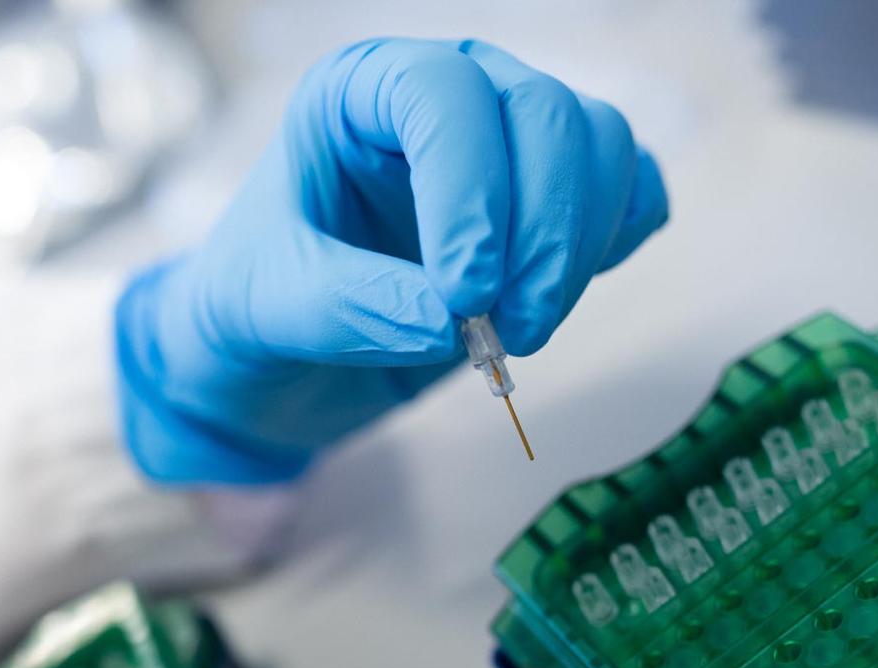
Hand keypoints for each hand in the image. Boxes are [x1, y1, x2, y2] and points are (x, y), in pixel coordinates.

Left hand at [115, 36, 668, 483]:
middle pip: (542, 113)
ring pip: (596, 148)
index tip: (464, 292)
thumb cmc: (252, 313)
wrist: (276, 364)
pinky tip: (562, 296)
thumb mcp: (263, 312)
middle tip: (508, 331)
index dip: (471, 188)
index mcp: (360, 95)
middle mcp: (444, 101)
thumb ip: (347, 308)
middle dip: (542, 231)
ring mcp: (506, 149)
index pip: (442, 95)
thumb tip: (451, 321)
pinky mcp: (549, 208)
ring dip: (578, 247)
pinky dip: (614, 242)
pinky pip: (625, 192)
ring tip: (521, 332)